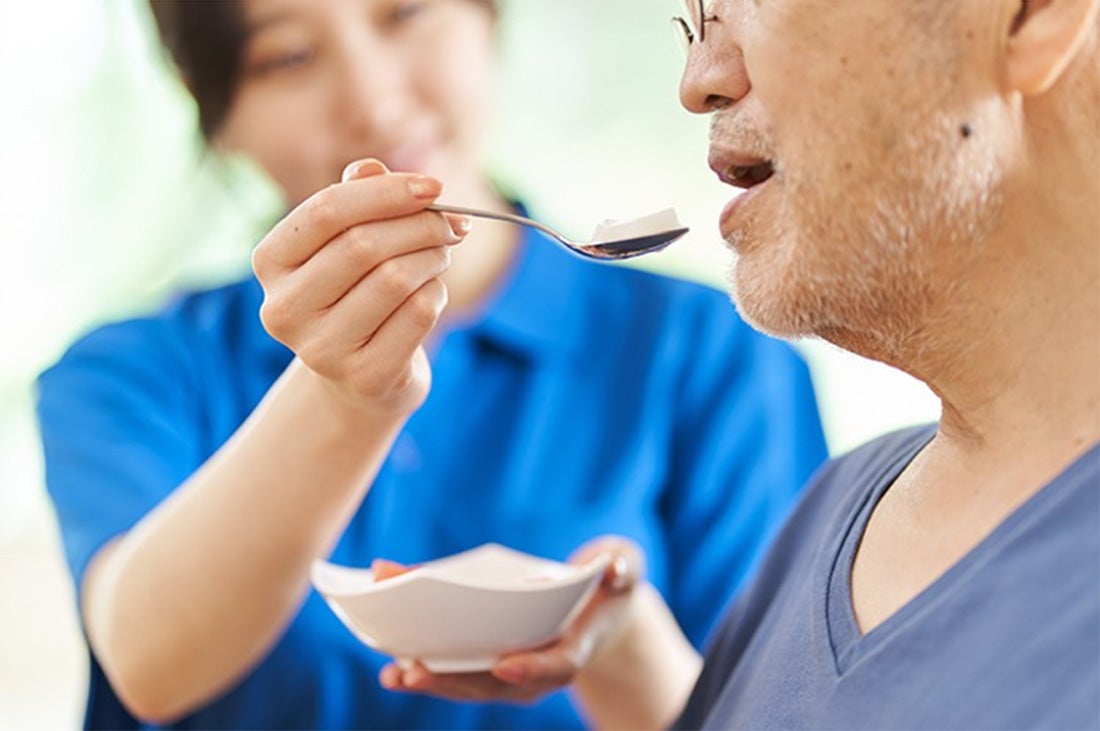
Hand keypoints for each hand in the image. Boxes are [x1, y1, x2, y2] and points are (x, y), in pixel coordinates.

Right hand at [252, 159, 469, 415]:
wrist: (362, 375)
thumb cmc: (356, 291)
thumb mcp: (350, 240)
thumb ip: (358, 198)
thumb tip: (370, 168)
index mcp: (270, 262)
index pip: (326, 211)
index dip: (386, 192)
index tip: (434, 186)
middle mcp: (284, 308)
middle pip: (363, 245)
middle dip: (420, 225)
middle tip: (452, 223)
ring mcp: (320, 348)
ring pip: (395, 278)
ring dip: (433, 257)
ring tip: (442, 255)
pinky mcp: (364, 376)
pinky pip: (418, 313)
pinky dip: (437, 292)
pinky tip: (433, 292)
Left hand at [376, 536, 643, 703]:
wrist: (596, 612)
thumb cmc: (608, 588)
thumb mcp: (625, 570)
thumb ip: (624, 568)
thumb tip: (616, 568)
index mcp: (573, 650)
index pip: (554, 666)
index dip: (531, 668)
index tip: (505, 665)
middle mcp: (537, 671)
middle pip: (494, 683)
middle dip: (452, 679)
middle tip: (412, 671)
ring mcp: (509, 672)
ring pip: (466, 683)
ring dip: (427, 677)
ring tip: (390, 671)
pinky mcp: (485, 663)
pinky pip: (452, 665)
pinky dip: (421, 657)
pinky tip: (388, 649)